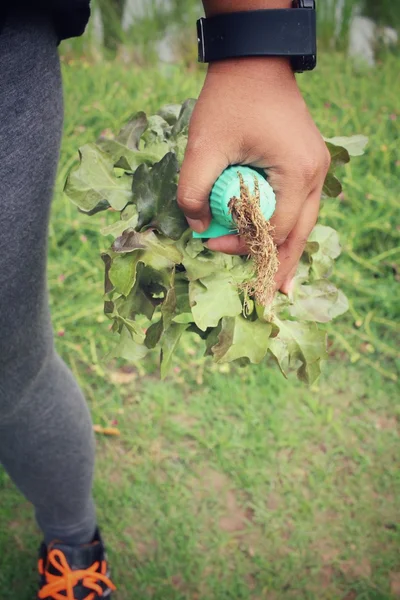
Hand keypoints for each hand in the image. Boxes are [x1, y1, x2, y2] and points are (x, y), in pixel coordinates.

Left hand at [177, 58, 330, 293]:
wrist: (253, 61)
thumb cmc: (230, 99)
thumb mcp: (204, 144)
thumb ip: (194, 190)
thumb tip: (198, 227)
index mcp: (296, 174)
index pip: (272, 228)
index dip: (242, 245)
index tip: (210, 244)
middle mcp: (314, 176)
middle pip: (298, 235)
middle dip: (278, 266)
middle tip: (267, 298)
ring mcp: (314, 169)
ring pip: (303, 224)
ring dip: (285, 252)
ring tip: (277, 284)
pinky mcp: (304, 164)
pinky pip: (298, 207)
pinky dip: (286, 229)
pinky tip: (279, 245)